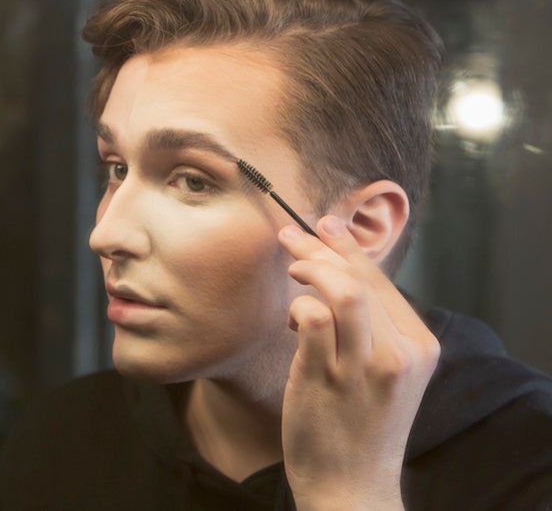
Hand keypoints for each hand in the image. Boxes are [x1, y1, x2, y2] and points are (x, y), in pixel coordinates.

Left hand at [279, 216, 439, 510]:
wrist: (353, 485)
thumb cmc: (360, 423)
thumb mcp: (385, 372)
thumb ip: (373, 327)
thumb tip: (339, 269)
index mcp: (419, 347)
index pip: (382, 280)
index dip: (346, 247)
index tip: (320, 225)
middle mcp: (399, 354)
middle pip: (359, 278)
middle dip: (320, 247)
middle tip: (290, 236)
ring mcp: (363, 368)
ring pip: (340, 291)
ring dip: (309, 268)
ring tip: (291, 270)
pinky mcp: (326, 379)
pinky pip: (310, 319)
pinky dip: (296, 306)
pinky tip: (291, 318)